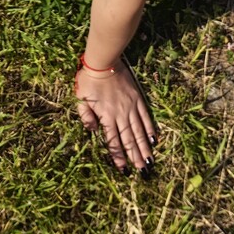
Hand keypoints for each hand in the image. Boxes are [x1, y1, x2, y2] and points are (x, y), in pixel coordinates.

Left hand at [75, 58, 156, 175]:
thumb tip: (93, 131)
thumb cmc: (89, 80)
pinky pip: (145, 116)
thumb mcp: (80, 98)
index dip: (118, 156)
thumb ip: (85, 116)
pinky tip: (154, 139)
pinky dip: (150, 129)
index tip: (123, 170)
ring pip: (139, 131)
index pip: (113, 141)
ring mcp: (130, 107)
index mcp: (105, 116)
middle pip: (129, 139)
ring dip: (144, 147)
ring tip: (150, 161)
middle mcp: (120, 114)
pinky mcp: (137, 98)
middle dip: (135, 156)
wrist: (104, 61)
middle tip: (142, 171)